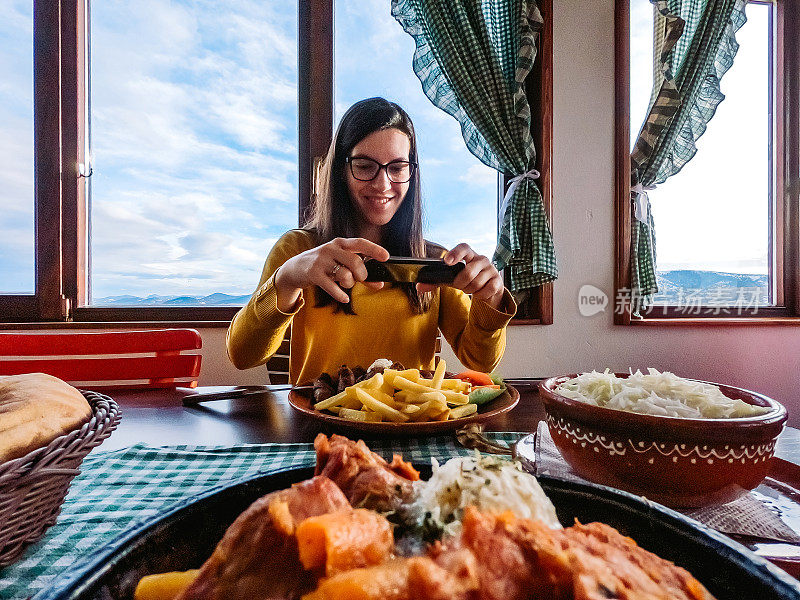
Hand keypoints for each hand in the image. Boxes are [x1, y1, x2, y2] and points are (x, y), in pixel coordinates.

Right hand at [275, 238, 389, 310]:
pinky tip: (344, 298)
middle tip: (360, 279)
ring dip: (349, 284)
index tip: (386, 257)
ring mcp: (321, 261)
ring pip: (344, 274)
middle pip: (355, 261)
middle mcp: (331, 249)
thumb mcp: (341, 265)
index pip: (360, 243)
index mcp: (340, 243)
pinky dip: (340, 295)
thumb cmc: (324, 265)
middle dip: (362, 274)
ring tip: (345, 284)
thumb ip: (360, 274)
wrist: (295, 268)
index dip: (374, 249)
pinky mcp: (313, 274)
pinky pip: (332, 287)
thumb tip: (379, 284)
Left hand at [417, 243, 504, 308]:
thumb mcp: (451, 280)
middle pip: (468, 272)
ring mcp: (491, 269)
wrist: (488, 290)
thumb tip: (419, 287)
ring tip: (470, 289)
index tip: (447, 261)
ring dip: (470, 290)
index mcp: (469, 255)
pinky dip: (479, 296)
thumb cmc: (467, 281)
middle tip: (460, 286)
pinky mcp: (498, 281)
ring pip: (476, 283)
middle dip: (460, 284)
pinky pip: (485, 291)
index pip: (464, 247)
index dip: (456, 253)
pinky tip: (480, 293)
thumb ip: (436, 282)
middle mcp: (481, 259)